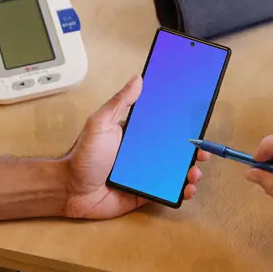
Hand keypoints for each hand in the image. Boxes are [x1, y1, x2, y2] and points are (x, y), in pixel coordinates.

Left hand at [62, 75, 209, 218]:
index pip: (163, 126)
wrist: (70, 190)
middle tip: (202, 150)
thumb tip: (138, 79)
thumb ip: (119, 102)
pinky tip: (187, 188)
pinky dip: (181, 190)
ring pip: (175, 171)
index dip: (181, 124)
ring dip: (190, 170)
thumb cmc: (82, 156)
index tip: (196, 121)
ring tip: (195, 172)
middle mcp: (142, 153)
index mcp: (135, 134)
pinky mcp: (145, 192)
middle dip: (192, 149)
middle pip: (174, 149)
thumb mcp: (100, 123)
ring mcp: (145, 173)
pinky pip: (167, 191)